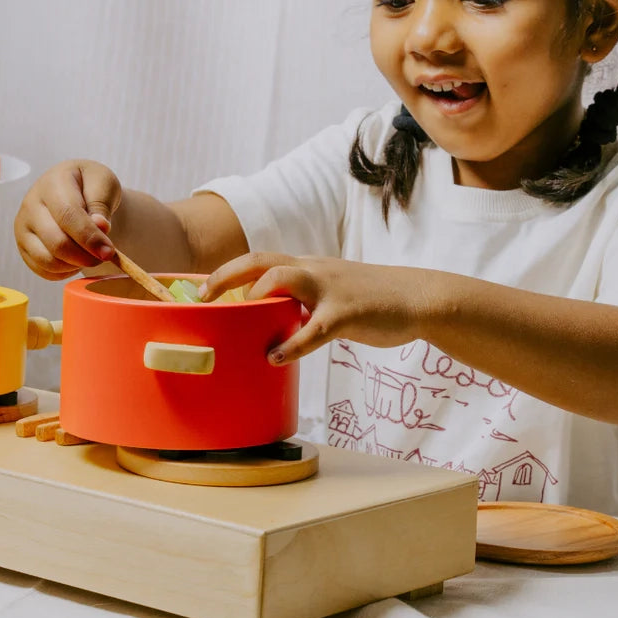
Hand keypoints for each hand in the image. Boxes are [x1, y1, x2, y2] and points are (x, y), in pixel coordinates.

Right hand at [13, 159, 119, 279]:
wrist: (78, 192)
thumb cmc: (92, 186)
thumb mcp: (105, 183)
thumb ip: (102, 204)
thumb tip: (100, 226)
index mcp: (52, 182)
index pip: (67, 215)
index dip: (89, 237)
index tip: (108, 252)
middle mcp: (30, 204)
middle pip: (56, 242)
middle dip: (85, 256)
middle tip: (105, 256)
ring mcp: (23, 227)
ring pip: (48, 260)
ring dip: (76, 265)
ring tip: (92, 254)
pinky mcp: (23, 246)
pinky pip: (43, 270)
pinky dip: (65, 272)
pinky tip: (78, 259)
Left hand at [200, 253, 430, 363]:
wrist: (415, 297)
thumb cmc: (368, 298)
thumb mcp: (329, 291)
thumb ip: (300, 302)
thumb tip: (270, 323)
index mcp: (306, 267)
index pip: (260, 260)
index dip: (228, 271)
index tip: (202, 288)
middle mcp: (313, 271)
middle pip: (261, 262)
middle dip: (227, 276)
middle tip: (203, 296)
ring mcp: (329, 290)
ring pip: (284, 280)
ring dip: (256, 297)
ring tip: (236, 320)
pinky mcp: (347, 314)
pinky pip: (314, 329)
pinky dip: (292, 344)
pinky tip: (276, 358)